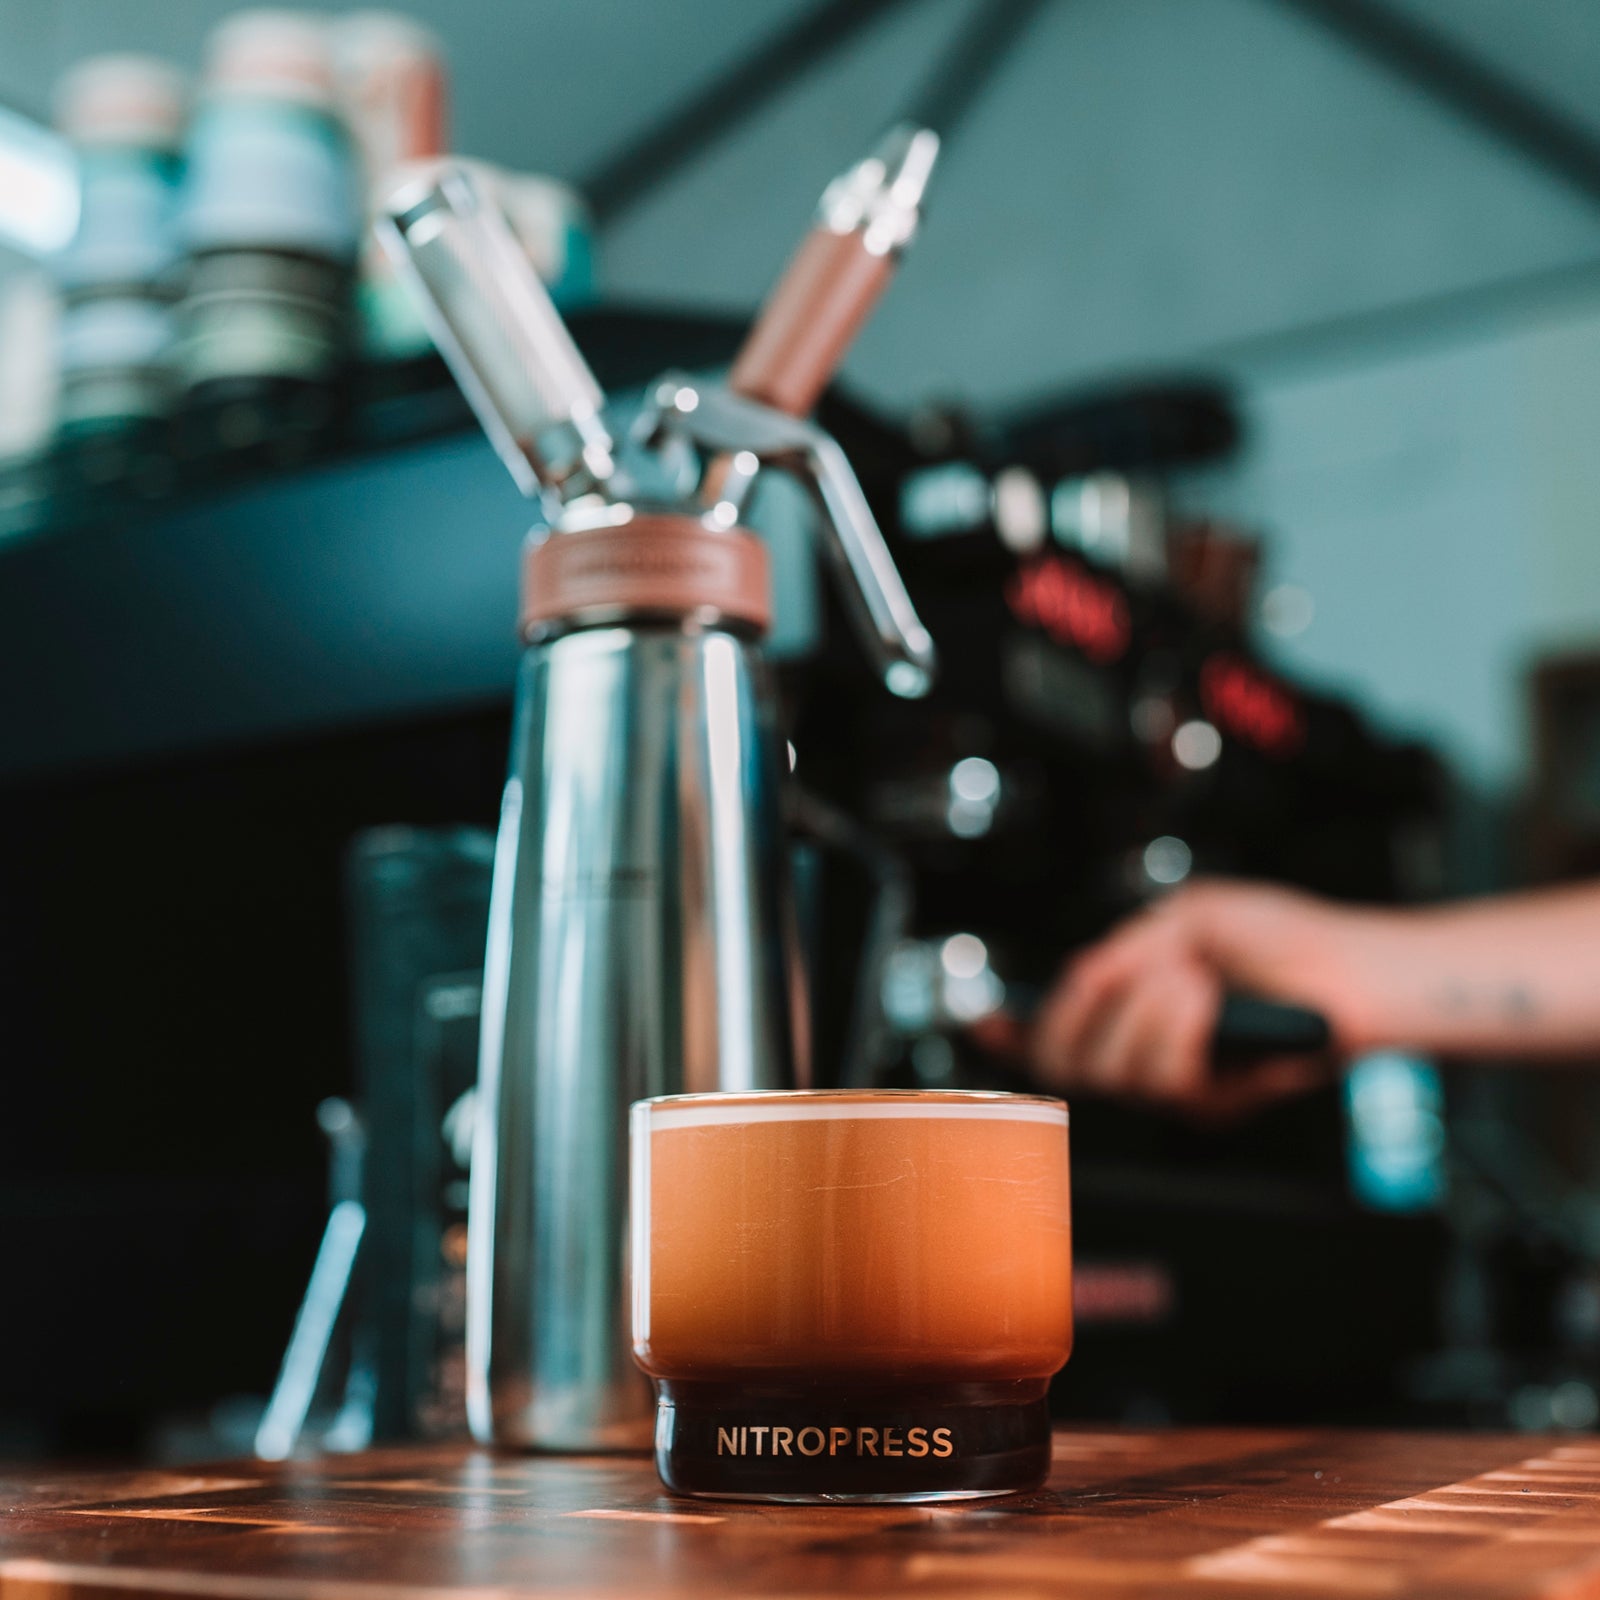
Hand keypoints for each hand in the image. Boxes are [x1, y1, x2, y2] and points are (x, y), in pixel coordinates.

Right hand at [1022, 880, 1381, 1118]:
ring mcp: (1180, 1083)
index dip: (1013, 1033)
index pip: (1056, 1033)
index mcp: (1135, 1005)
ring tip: (1191, 976)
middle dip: (1081, 1009)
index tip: (987, 1020)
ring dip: (1147, 1007)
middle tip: (1123, 973)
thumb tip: (1082, 975)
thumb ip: (1126, 948)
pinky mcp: (1217, 1103)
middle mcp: (1148, 1052)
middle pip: (1066, 1062)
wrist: (1354, 969)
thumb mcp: (1190, 918)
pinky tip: (1208, 998)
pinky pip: (1166, 1075)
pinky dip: (1182, 1024)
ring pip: (1114, 1069)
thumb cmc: (1284, 938)